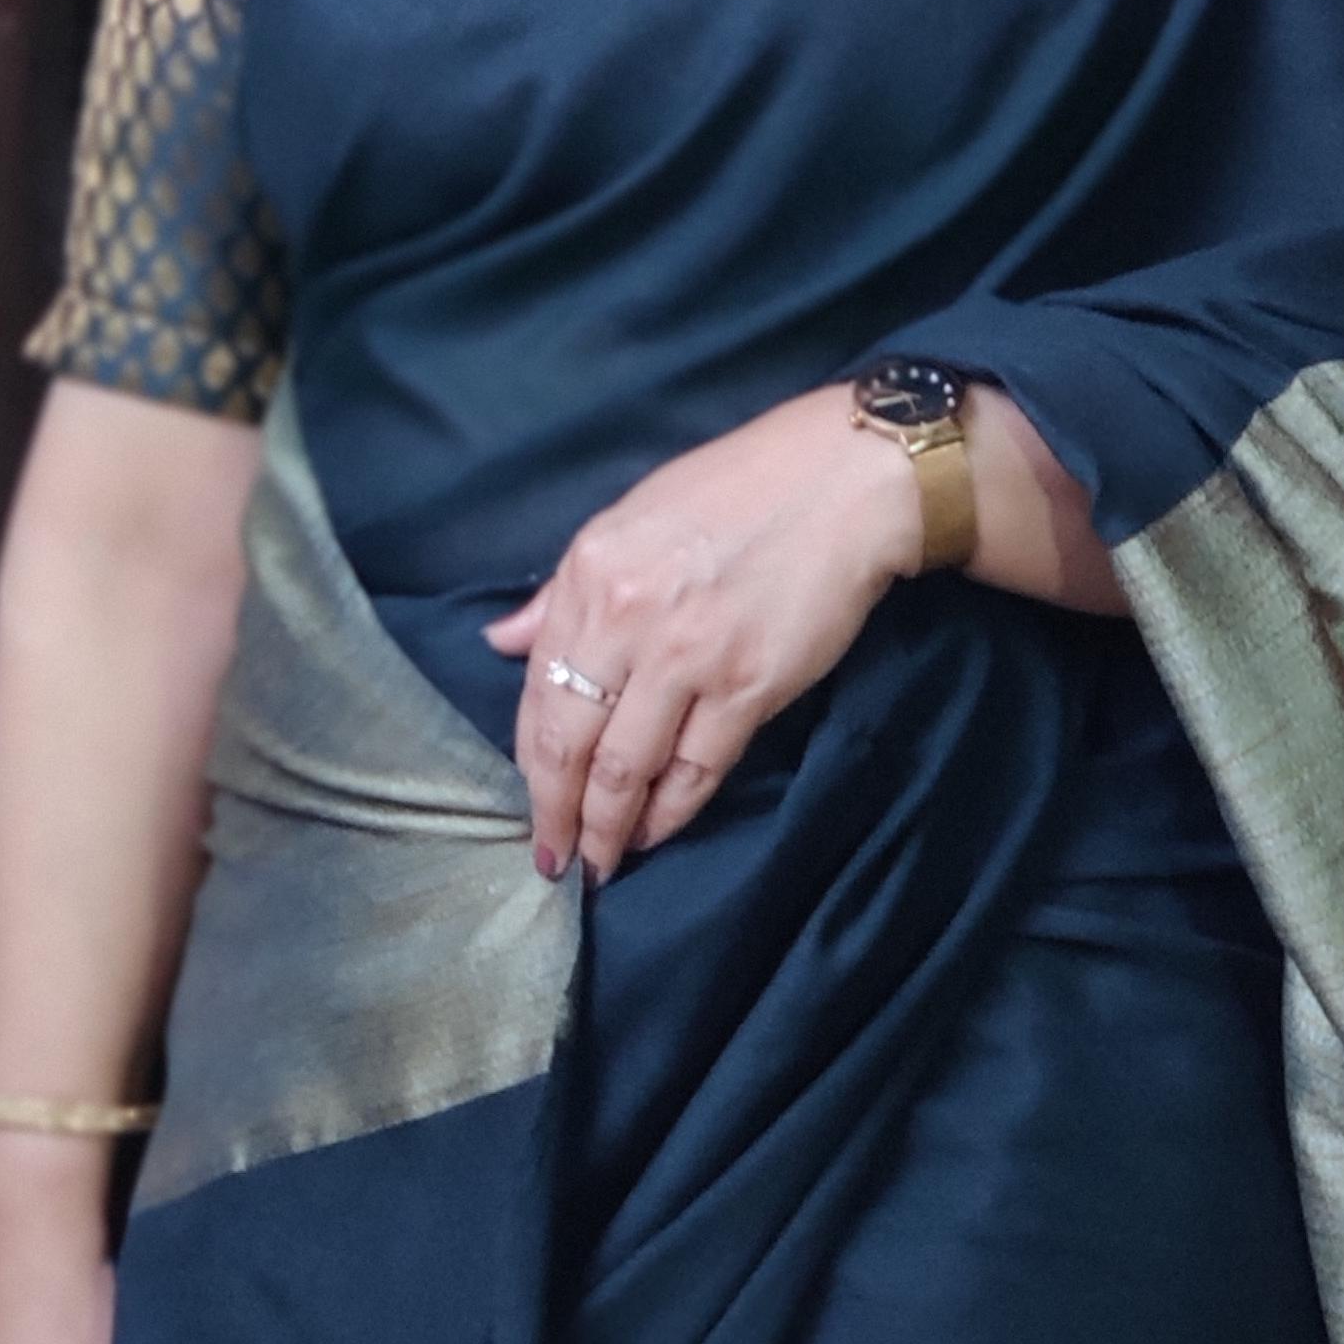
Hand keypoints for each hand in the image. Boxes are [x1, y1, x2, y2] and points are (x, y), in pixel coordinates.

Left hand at [482, 386, 915, 883]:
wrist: (841, 482)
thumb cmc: (735, 490)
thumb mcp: (629, 519)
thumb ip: (563, 591)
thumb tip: (501, 643)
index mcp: (589, 573)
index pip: (538, 689)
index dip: (529, 759)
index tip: (530, 800)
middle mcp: (626, 619)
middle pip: (571, 741)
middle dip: (556, 812)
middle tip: (553, 860)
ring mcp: (687, 658)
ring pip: (626, 768)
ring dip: (607, 828)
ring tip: (599, 861)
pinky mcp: (748, 687)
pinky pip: (696, 769)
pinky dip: (670, 812)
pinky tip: (655, 832)